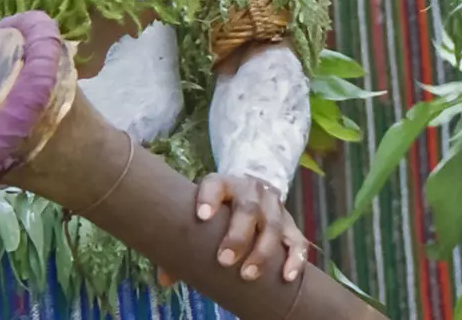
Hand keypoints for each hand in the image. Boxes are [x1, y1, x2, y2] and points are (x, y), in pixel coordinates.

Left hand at [190, 172, 308, 284]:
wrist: (254, 189)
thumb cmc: (220, 209)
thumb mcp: (203, 213)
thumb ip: (184, 243)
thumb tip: (164, 278)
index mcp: (224, 184)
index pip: (214, 184)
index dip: (208, 198)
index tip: (201, 217)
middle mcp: (251, 191)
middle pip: (248, 210)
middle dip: (237, 236)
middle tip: (224, 260)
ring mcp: (274, 208)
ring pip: (272, 227)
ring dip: (261, 252)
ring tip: (247, 274)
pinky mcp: (291, 225)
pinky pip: (297, 242)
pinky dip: (294, 259)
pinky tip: (287, 276)